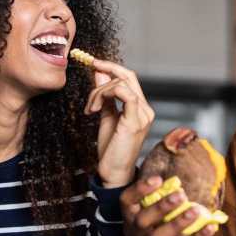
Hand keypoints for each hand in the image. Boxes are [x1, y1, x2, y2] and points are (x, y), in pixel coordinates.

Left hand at [85, 59, 154, 186]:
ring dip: (99, 91)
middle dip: (106, 69)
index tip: (93, 62)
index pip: (129, 78)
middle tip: (89, 67)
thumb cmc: (111, 149)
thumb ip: (105, 95)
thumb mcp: (106, 116)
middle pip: (128, 76)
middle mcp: (145, 109)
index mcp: (140, 108)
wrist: (113, 172)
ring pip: (122, 84)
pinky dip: (106, 94)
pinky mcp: (135, 122)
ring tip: (90, 107)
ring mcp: (143, 115)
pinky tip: (95, 107)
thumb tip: (99, 73)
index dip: (112, 67)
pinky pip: (125, 94)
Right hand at [120, 176, 219, 235]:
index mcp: (131, 223)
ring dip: (176, 223)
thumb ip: (170, 205)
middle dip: (160, 206)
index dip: (139, 190)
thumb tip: (180, 187)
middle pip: (140, 221)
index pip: (126, 203)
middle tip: (180, 194)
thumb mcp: (168, 220)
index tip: (159, 179)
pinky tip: (209, 228)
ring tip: (195, 212)